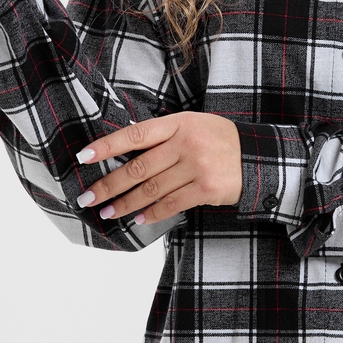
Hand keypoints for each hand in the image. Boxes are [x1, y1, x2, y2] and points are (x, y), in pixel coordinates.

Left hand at [75, 112, 242, 224]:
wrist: (257, 157)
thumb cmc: (219, 142)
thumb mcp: (194, 126)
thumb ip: (164, 138)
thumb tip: (126, 155)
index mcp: (179, 124)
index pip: (135, 134)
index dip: (108, 146)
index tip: (84, 157)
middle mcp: (186, 143)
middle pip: (138, 167)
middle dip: (109, 184)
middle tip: (88, 196)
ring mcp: (197, 166)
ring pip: (151, 189)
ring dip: (126, 203)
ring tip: (109, 212)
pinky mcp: (206, 188)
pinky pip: (172, 203)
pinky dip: (153, 213)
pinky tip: (139, 218)